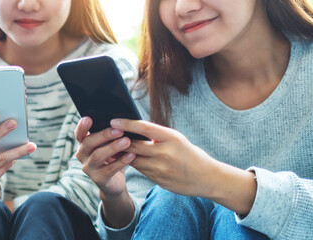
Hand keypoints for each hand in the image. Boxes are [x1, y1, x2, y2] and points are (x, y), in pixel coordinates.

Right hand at [74, 117, 135, 227]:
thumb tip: (121, 121)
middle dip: (104, 135)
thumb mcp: (109, 145)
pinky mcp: (99, 179)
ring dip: (113, 147)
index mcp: (83, 144)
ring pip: (98, 155)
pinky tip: (132, 155)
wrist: (115, 183)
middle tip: (119, 130)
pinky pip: (110, 169)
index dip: (82, 126)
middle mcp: (82, 155)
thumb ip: (110, 135)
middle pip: (89, 143)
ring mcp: (89, 168)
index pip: (79, 133)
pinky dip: (121, 161)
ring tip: (127, 141)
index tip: (88, 118)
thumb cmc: (112, 158)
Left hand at [111, 119, 256, 213]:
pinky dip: (133, 164)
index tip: (113, 120)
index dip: (126, 124)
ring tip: (111, 148)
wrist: (207, 177)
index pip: (143, 128)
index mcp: (171, 138)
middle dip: (119, 141)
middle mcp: (165, 153)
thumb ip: (157, 136)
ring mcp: (161, 168)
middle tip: (106, 135)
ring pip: (134, 160)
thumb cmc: (189, 154)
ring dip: (123, 155)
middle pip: (134, 146)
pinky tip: (126, 160)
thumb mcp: (177, 139)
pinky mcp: (159, 180)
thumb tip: (134, 130)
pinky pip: (141, 171)